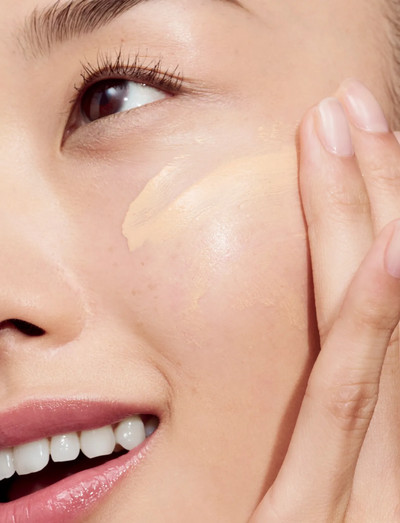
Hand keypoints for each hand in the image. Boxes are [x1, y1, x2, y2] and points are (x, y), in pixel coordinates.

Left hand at [250, 80, 399, 521]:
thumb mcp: (306, 480)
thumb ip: (320, 416)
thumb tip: (332, 326)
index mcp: (364, 423)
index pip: (364, 298)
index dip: (365, 214)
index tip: (354, 147)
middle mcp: (379, 435)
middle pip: (374, 289)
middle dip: (371, 193)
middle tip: (356, 109)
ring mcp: (367, 473)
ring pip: (370, 328)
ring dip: (370, 226)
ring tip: (363, 135)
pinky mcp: (329, 513)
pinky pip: (347, 409)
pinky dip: (374, 334)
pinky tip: (387, 260)